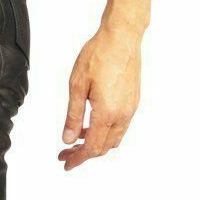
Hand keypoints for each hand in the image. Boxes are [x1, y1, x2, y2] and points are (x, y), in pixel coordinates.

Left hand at [59, 27, 141, 170]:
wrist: (122, 36)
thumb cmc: (99, 55)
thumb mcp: (77, 86)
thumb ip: (73, 116)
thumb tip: (68, 139)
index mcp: (107, 113)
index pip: (91, 147)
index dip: (77, 159)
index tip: (66, 163)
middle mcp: (122, 114)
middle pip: (102, 148)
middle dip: (83, 154)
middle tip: (66, 152)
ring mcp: (130, 109)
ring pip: (112, 140)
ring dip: (95, 144)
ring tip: (76, 138)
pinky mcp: (133, 102)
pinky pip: (119, 127)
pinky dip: (104, 133)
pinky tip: (90, 124)